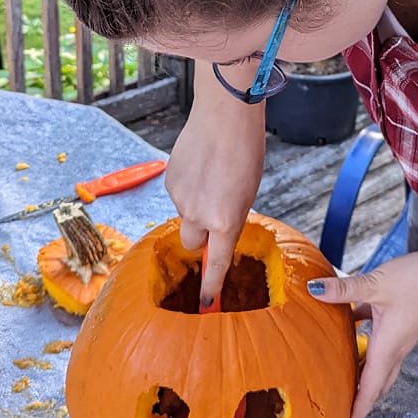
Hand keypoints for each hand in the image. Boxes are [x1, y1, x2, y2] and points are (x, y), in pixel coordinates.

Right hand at [166, 60, 265, 306]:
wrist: (224, 114)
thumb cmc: (245, 150)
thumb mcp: (248, 191)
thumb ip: (231, 216)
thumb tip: (218, 226)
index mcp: (225, 220)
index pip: (216, 262)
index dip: (211, 285)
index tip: (207, 303)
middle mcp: (198, 214)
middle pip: (191, 242)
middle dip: (199, 236)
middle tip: (213, 215)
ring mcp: (180, 197)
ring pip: (185, 214)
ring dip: (195, 203)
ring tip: (212, 174)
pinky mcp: (168, 180)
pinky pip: (178, 194)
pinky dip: (188, 186)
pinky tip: (199, 166)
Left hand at [309, 245, 417, 417]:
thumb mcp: (376, 284)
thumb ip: (343, 289)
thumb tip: (312, 289)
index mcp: (388, 346)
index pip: (370, 386)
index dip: (359, 409)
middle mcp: (396, 347)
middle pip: (377, 382)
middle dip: (362, 400)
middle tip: (344, 413)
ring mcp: (402, 336)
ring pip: (381, 364)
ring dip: (365, 376)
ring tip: (346, 380)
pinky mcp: (405, 322)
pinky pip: (383, 342)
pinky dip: (368, 346)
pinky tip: (351, 327)